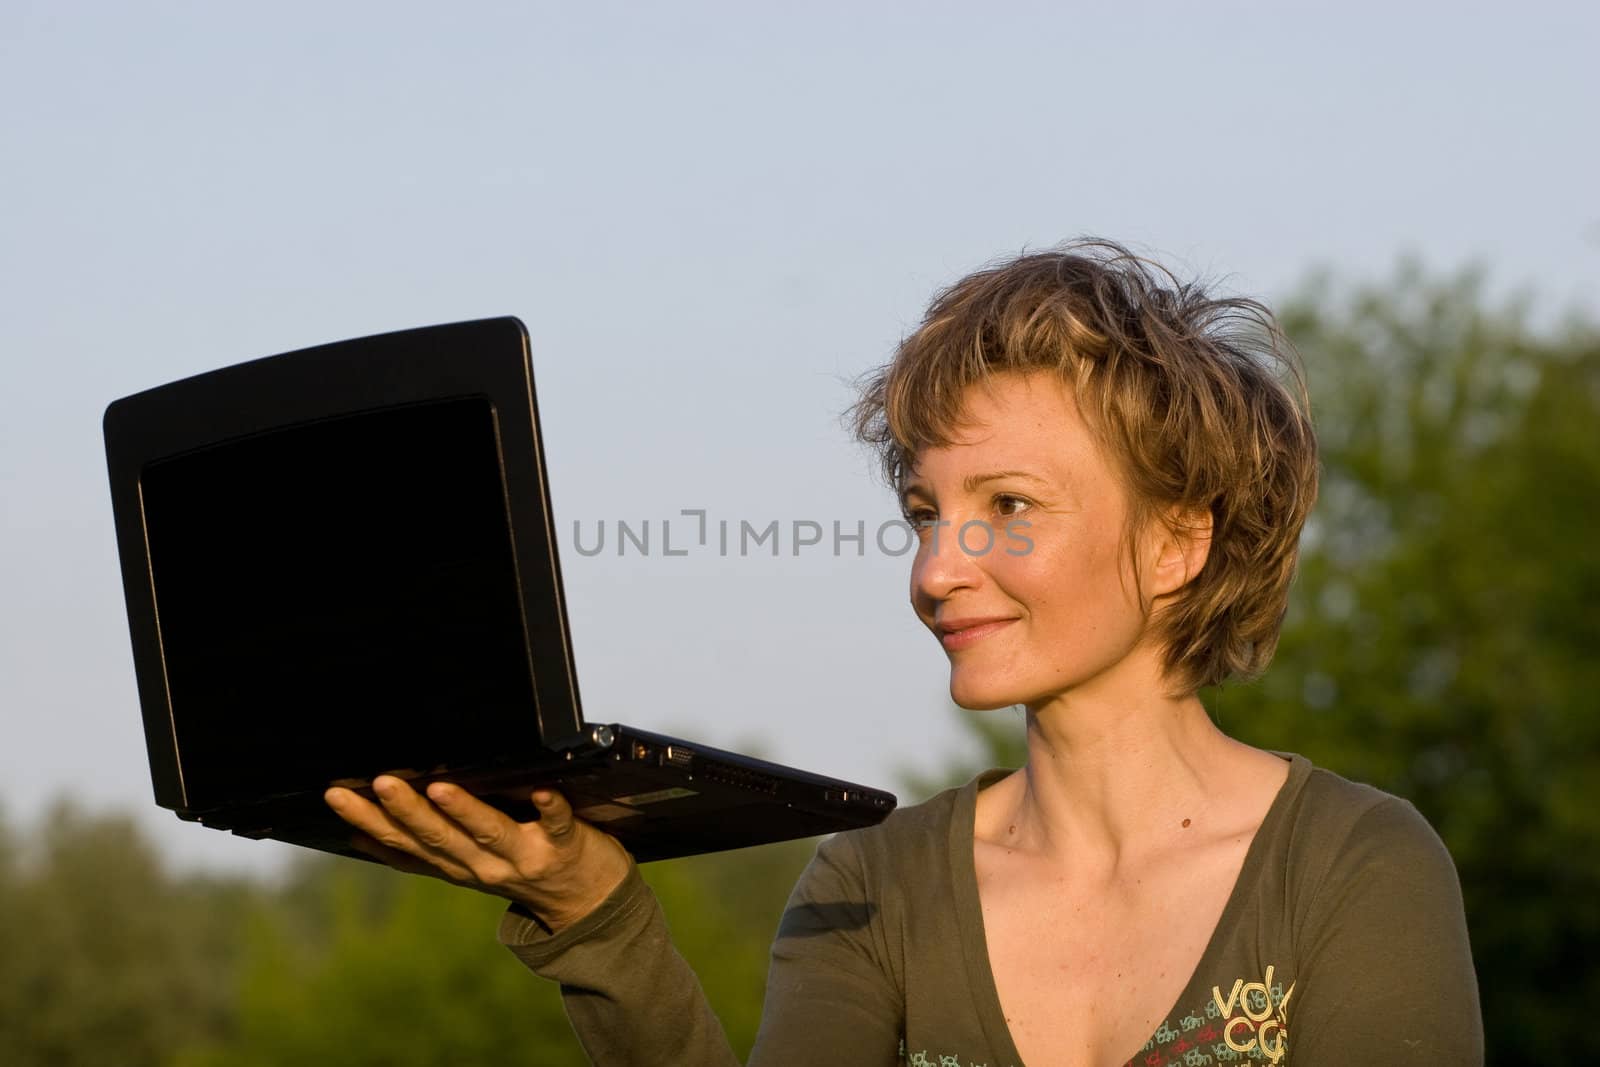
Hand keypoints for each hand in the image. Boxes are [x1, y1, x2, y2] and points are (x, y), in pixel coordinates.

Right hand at [323, 776, 630, 931]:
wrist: (590, 904)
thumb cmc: (523, 868)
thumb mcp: (466, 866)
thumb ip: (425, 847)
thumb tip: (363, 831)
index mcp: (456, 866)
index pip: (404, 844)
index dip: (369, 822)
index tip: (337, 795)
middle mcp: (484, 866)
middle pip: (438, 837)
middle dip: (406, 810)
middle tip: (378, 782)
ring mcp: (526, 856)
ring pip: (488, 832)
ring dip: (463, 810)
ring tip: (438, 786)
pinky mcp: (567, 844)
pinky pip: (558, 824)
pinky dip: (550, 807)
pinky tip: (542, 791)